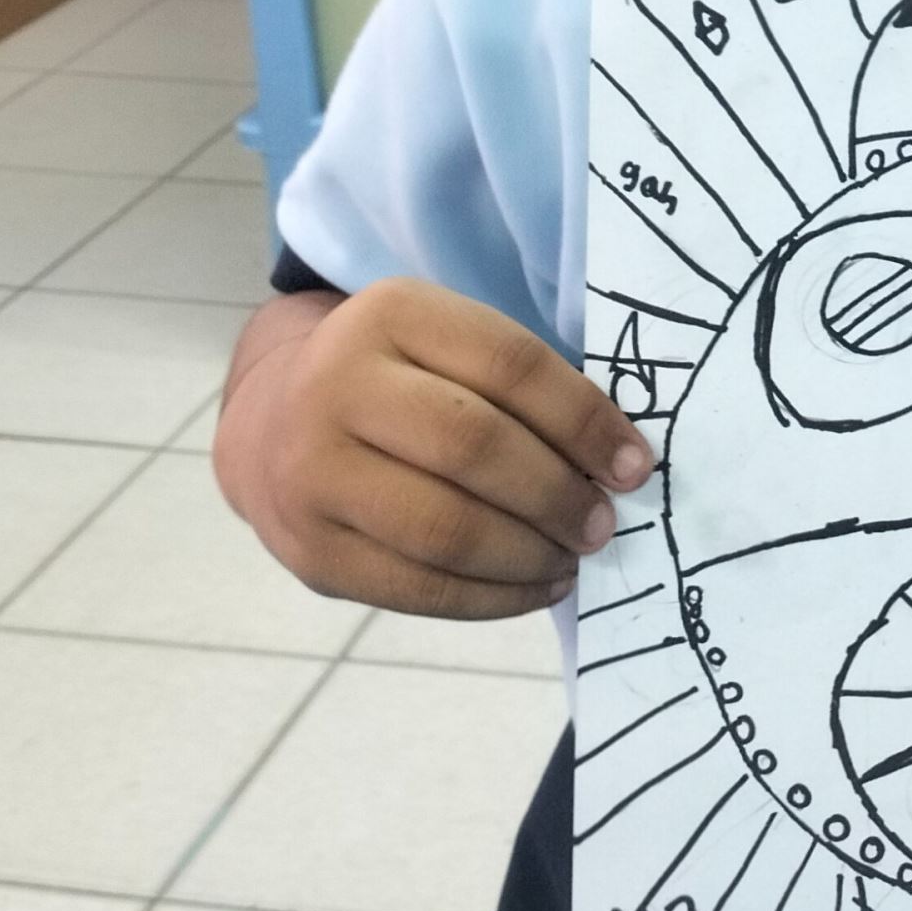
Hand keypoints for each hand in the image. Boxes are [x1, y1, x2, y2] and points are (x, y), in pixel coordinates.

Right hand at [216, 280, 653, 619]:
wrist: (275, 419)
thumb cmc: (405, 381)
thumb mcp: (450, 345)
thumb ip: (524, 387)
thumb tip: (618, 464)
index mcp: (392, 313)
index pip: (511, 365)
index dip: (585, 421)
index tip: (635, 466)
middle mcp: (337, 384)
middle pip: (476, 447)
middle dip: (558, 495)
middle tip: (604, 524)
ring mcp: (311, 471)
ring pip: (445, 527)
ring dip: (530, 554)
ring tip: (573, 558)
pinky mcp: (309, 550)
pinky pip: (417, 588)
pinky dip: (491, 597)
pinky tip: (532, 587)